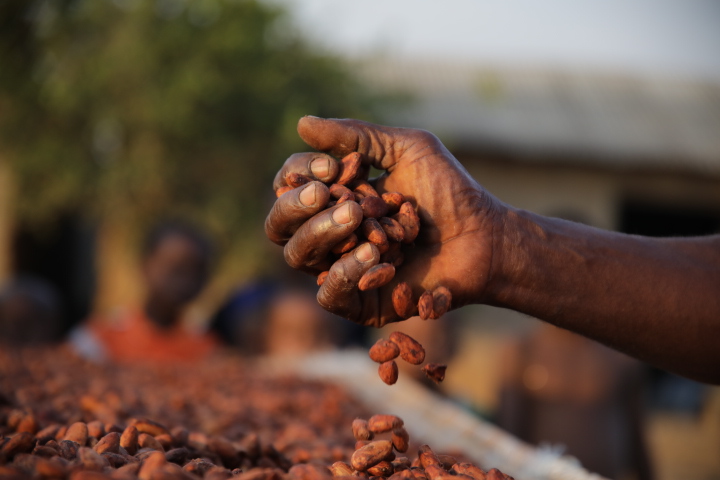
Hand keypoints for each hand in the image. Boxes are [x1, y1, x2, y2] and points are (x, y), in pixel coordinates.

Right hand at [265, 116, 505, 326]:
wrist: (483, 236)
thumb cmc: (448, 191)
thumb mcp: (405, 150)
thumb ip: (356, 137)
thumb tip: (301, 123)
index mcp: (335, 195)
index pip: (290, 184)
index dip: (299, 172)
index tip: (333, 166)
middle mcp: (330, 232)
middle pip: (279, 223)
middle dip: (295, 206)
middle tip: (327, 194)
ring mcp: (340, 268)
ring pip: (296, 255)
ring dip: (320, 233)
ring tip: (356, 218)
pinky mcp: (359, 302)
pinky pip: (329, 294)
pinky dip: (344, 272)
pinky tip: (373, 255)